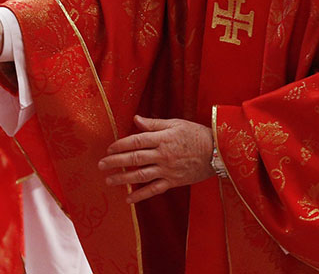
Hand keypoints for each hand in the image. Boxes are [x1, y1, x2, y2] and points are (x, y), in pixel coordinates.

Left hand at [97, 115, 213, 203]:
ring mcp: (167, 170)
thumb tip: (135, 120)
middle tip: (101, 165)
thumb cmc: (196, 134)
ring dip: (123, 178)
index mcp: (163, 138)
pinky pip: (154, 190)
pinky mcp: (173, 182)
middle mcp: (163, 155)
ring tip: (109, 181)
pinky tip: (128, 199)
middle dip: (115, 162)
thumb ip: (154, 124)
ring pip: (141, 175)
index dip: (120, 145)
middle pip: (134, 158)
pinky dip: (140, 195)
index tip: (109, 148)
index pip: (136, 141)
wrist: (218, 152)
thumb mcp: (176, 124)